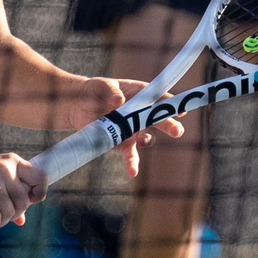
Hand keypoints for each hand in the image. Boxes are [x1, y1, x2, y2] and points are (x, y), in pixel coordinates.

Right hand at [0, 153, 47, 232]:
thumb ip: (8, 194)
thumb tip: (22, 221)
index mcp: (11, 161)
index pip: (42, 177)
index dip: (38, 193)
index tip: (28, 201)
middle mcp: (5, 169)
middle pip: (25, 202)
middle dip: (14, 213)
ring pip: (11, 214)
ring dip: (0, 221)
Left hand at [70, 77, 184, 177]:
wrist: (78, 107)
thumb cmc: (93, 91)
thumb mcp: (99, 86)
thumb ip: (109, 90)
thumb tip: (119, 100)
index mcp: (139, 95)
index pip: (157, 98)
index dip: (170, 104)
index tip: (179, 110)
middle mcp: (140, 113)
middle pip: (158, 119)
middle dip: (169, 125)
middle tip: (177, 131)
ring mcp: (133, 129)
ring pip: (146, 137)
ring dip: (147, 140)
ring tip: (143, 141)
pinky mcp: (122, 143)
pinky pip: (131, 155)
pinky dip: (132, 163)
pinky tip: (133, 171)